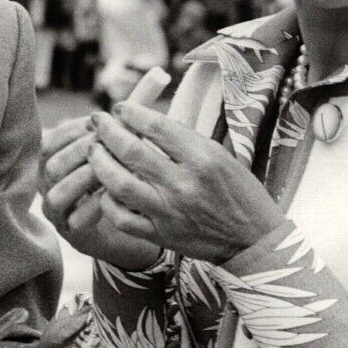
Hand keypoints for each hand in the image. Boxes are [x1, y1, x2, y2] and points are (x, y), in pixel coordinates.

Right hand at [41, 116, 160, 270]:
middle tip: (107, 144)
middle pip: (50, 164)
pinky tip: (111, 194)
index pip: (50, 141)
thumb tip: (135, 98)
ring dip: (82, 177)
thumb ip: (115, 132)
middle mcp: (47, 185)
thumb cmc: (121, 182)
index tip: (98, 124)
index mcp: (52, 161)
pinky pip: (72, 219)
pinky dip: (92, 204)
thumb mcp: (117, 153)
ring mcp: (55, 210)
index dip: (72, 131)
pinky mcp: (69, 231)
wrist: (129, 224)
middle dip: (79, 151)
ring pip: (55, 191)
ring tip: (108, 169)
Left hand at [88, 102, 284, 262]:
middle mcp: (183, 184)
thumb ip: (183, 140)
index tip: (119, 107)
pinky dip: (107, 200)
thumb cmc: (239, 193)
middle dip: (107, 130)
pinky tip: (105, 188)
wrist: (254, 240)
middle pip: (130, 150)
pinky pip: (120, 217)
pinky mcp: (160, 235)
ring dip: (99, 162)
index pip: (155, 126)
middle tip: (97, 120)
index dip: (131, 112)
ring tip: (93, 149)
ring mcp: (169, 212)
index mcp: (203, 159)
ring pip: (118, 183)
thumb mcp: (220, 156)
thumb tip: (144, 119)